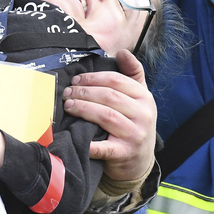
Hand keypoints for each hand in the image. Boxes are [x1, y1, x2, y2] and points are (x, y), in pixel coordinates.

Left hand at [63, 49, 156, 182]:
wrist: (140, 162)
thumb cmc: (135, 125)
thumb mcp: (140, 99)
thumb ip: (133, 74)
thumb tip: (122, 51)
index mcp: (145, 98)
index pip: (117, 80)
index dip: (94, 78)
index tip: (77, 79)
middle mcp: (144, 115)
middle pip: (109, 96)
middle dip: (84, 92)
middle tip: (67, 92)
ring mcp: (135, 135)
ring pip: (105, 116)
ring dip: (82, 108)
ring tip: (68, 105)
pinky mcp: (124, 153)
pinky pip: (102, 146)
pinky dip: (88, 142)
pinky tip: (73, 134)